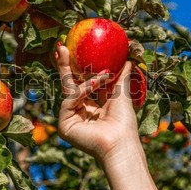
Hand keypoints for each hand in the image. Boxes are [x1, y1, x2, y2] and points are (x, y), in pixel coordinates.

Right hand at [56, 44, 139, 159]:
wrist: (121, 143)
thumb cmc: (124, 123)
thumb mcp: (121, 94)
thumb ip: (121, 76)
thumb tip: (128, 59)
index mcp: (93, 107)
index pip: (83, 84)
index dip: (79, 68)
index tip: (74, 50)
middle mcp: (80, 112)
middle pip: (70, 85)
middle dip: (65, 66)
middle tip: (61, 46)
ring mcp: (70, 118)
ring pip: (70, 90)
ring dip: (87, 80)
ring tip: (104, 74)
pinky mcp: (65, 124)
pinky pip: (70, 99)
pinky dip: (83, 90)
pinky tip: (95, 84)